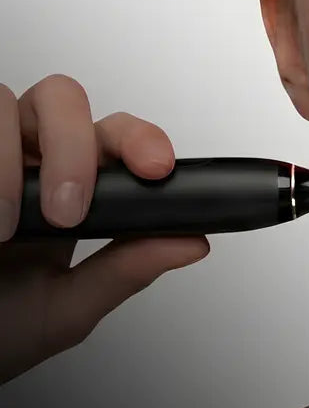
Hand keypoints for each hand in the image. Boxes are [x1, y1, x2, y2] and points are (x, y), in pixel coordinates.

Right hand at [0, 74, 208, 385]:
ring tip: (9, 225)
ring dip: (14, 164)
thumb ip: (125, 272)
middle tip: (69, 210)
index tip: (156, 168)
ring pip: (9, 101)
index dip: (140, 138)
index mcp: (70, 183)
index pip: (114, 134)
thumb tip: (192, 244)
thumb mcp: (63, 309)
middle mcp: (27, 157)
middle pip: (65, 99)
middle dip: (76, 145)